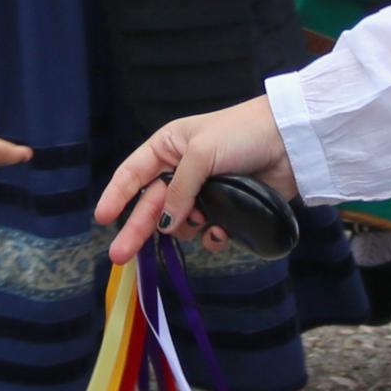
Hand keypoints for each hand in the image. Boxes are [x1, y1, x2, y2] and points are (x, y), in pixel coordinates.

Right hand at [94, 97, 293, 262]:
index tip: (101, 219)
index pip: (132, 174)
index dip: (116, 196)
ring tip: (203, 219)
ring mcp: (205, 192)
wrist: (289, 141)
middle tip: (119, 256)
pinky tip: (220, 232)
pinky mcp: (227, 209)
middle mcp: (182, 171)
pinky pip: (208, 231)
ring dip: (187, 228)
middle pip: (152, 206)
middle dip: (137, 230)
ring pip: (181, 223)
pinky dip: (212, 236)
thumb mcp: (202, 154)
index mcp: (169, 147)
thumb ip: (179, 190)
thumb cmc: (241, 134)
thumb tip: (166, 224)